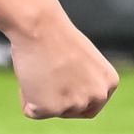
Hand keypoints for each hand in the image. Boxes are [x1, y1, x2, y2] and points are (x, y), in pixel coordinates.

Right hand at [0, 0, 116, 121]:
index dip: (71, 96)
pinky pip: (31, 110)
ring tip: (38, 67)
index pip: (90, 106)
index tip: (60, 82)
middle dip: (53, 97)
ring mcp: (75, 103)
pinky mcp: (51, 108)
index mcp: (109, 83)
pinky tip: (28, 74)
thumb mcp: (81, 58)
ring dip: (38, 94)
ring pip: (50, 111)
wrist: (39, 23)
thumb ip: (81, 79)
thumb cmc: (54, 33)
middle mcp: (97, 96)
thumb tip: (69, 94)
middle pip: (69, 111)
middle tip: (45, 69)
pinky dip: (24, 96)